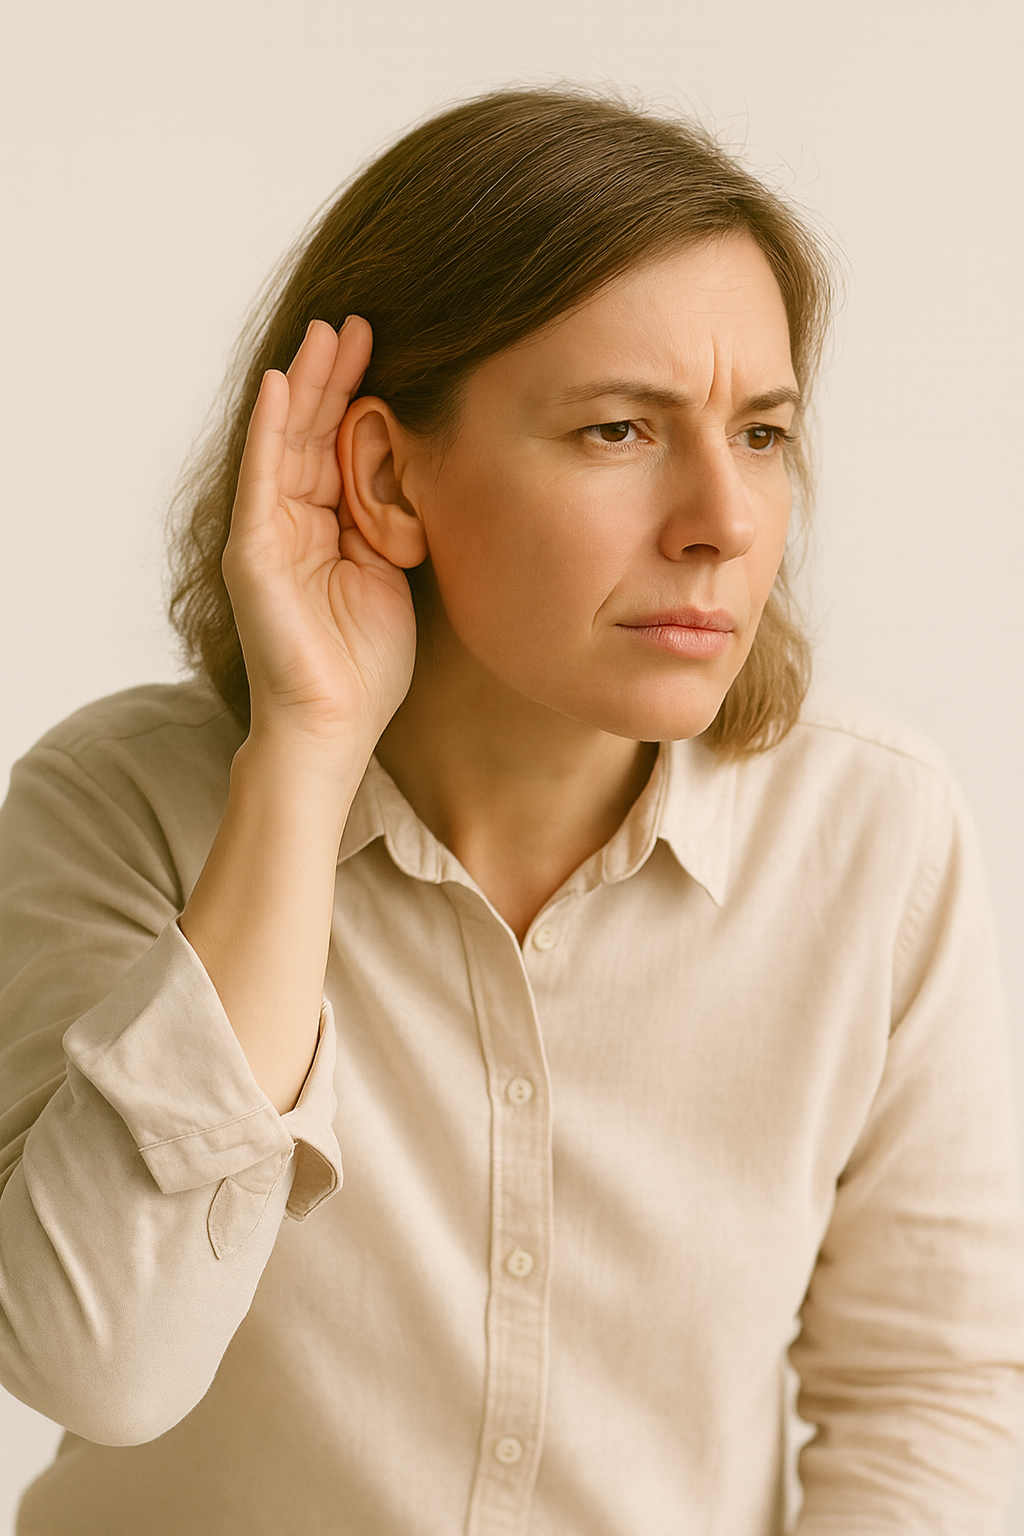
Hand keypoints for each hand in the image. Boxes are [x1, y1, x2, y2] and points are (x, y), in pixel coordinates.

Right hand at [222, 317, 416, 756]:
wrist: (335, 726)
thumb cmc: (366, 664)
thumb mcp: (393, 573)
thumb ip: (393, 520)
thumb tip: (418, 465)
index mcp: (328, 528)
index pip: (341, 447)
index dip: (361, 396)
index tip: (391, 347)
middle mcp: (292, 523)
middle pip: (313, 432)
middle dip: (336, 375)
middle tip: (361, 320)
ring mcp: (268, 535)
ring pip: (287, 442)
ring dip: (308, 385)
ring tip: (329, 333)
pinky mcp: (253, 553)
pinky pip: (261, 480)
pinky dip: (271, 431)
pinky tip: (284, 385)